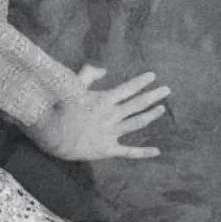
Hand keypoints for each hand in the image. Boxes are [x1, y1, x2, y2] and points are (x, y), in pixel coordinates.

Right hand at [36, 65, 169, 161]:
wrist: (53, 134)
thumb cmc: (62, 107)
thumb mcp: (73, 85)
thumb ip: (89, 73)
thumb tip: (105, 69)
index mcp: (104, 99)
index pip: (128, 88)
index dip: (141, 81)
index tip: (153, 75)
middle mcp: (111, 115)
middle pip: (138, 104)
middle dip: (153, 95)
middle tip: (167, 90)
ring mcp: (111, 133)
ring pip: (137, 123)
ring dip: (151, 115)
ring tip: (162, 108)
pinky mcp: (108, 149)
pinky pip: (129, 152)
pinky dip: (144, 153)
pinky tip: (157, 151)